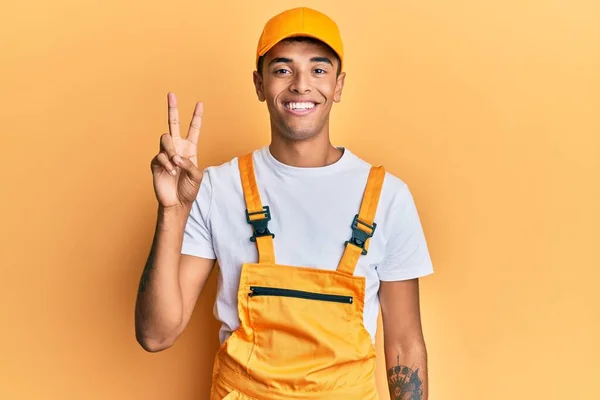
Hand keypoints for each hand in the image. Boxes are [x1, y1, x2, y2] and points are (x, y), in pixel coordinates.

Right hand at [151, 92, 203, 208]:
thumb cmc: (189, 189)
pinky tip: (171, 172)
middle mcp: (177, 148)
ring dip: (171, 152)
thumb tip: (176, 157)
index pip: (193, 129)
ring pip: (166, 139)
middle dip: (173, 109)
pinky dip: (167, 164)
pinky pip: (160, 155)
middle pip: (173, 124)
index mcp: (190, 149)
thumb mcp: (197, 176)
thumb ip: (190, 164)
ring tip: (176, 166)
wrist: (176, 203)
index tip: (200, 103)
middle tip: (171, 94)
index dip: (197, 117)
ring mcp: (166, 154)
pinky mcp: (156, 162)